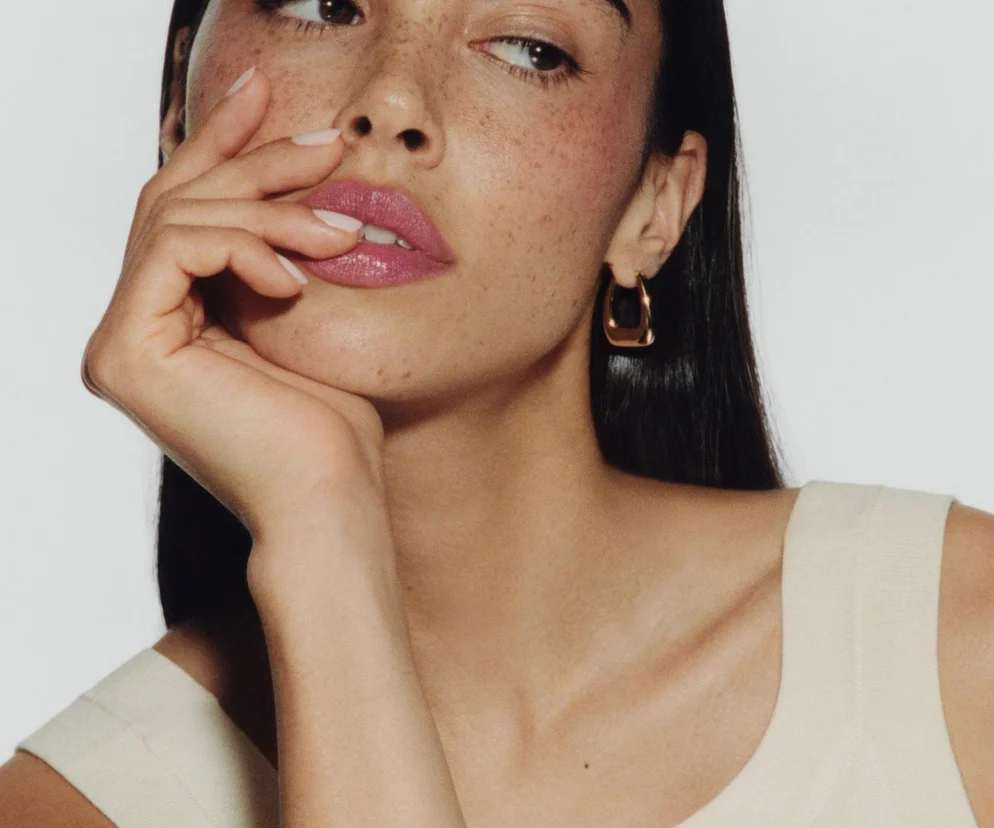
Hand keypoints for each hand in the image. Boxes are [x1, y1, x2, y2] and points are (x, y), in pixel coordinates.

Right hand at [80, 67, 387, 552]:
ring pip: (177, 216)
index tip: (266, 92)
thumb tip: (290, 179)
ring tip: (340, 233)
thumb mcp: (305, 313)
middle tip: (328, 143)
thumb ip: (274, 252)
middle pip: (176, 201)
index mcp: (173, 323)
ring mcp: (122, 342)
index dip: (221, 143)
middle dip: (255, 161)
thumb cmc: (333, 425)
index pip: (185, 210)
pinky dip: (244, 247)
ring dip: (269, 208)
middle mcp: (136, 329)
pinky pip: (175, 247)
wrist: (332, 498)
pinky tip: (297, 280)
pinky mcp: (126, 352)